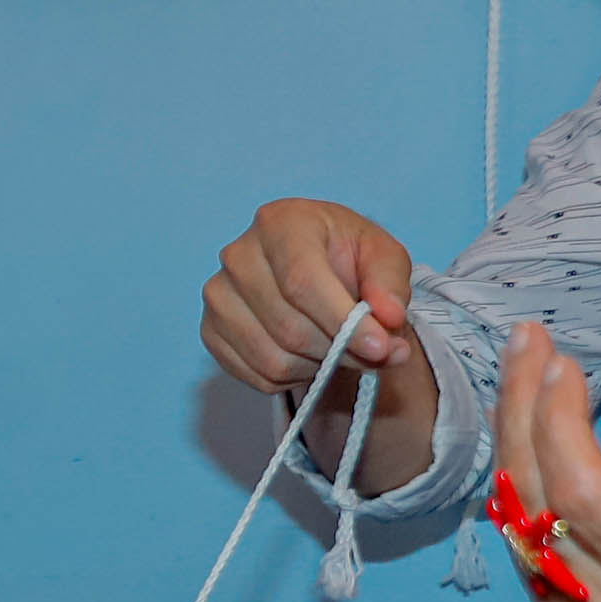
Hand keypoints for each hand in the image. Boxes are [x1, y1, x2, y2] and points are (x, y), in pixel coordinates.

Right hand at [204, 197, 422, 405]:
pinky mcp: (211, 330)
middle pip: (289, 328)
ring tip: (336, 346)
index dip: (342, 321)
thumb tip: (387, 318)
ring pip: (273, 358)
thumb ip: (390, 284)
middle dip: (339, 351)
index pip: (302, 281)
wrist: (316, 266)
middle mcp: (238, 255)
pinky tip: (308, 353)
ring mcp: (218, 295)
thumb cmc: (347, 257)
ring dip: (318, 366)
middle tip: (374, 352)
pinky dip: (293, 378)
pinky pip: (256, 375)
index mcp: (280, 223)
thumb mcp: (383, 256)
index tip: (380, 348)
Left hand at [493, 325, 600, 601]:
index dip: (562, 424)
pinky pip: (527, 549)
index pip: (587, 494)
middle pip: (535, 495)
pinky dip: (522, 487)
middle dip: (523, 409)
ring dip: (515, 441)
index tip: (565, 364)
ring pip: (518, 521)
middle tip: (528, 341)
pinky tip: (532, 438)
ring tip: (526, 372)